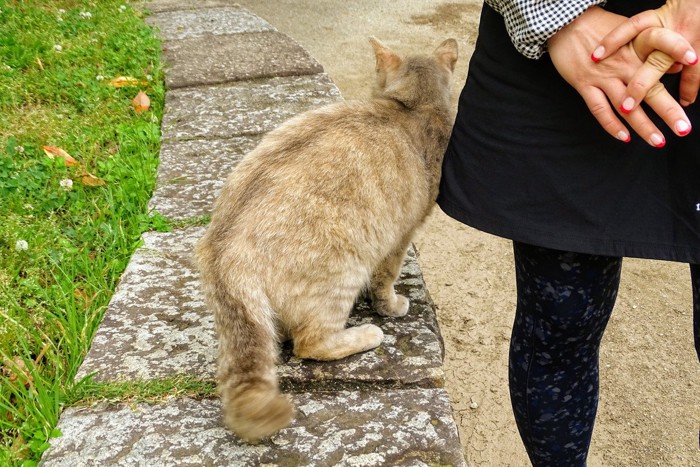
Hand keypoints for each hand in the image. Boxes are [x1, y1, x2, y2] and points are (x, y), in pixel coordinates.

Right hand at [548, 6, 689, 145]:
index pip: (661, 50)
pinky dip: (612, 125)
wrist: (565, 25)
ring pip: (626, 107)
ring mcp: (603, 76)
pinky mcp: (585, 84)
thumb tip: (676, 67)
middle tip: (683, 129)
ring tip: (658, 141)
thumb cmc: (597, 26)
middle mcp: (623, 64)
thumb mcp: (629, 30)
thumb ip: (651, 49)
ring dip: (643, 126)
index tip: (694, 64)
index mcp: (636, 46)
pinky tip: (624, 137)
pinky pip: (600, 109)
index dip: (677, 54)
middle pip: (650, 90)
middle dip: (668, 112)